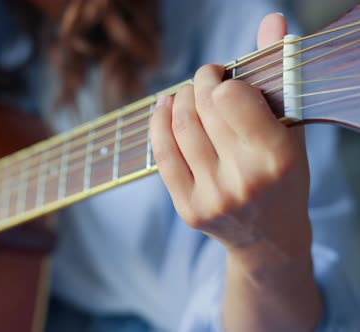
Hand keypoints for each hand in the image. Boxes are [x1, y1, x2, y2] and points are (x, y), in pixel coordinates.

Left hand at [149, 17, 309, 265]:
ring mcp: (213, 198)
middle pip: (201, 109)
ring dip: (179, 99)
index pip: (231, 98)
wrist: (269, 237)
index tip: (224, 76)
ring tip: (187, 94)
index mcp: (278, 157)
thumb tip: (270, 20)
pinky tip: (162, 107)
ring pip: (179, 128)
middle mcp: (245, 180)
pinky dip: (158, 124)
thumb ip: (277, 74)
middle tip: (204, 78)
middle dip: (199, 83)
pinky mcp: (189, 210)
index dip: (221, 79)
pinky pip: (163, 156)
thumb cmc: (282, 176)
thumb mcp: (289, 129)